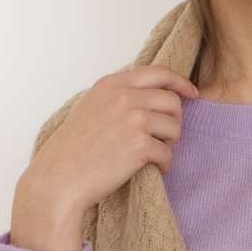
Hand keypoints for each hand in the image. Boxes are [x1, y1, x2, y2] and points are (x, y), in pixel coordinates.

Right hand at [10, 64, 198, 250]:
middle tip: (162, 139)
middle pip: (172, 101)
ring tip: (153, 155)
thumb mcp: (93, 107)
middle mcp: (124, 96)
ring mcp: (133, 119)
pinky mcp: (140, 145)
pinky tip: (153, 169)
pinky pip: (168, 153)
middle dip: (173, 121)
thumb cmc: (73, 150)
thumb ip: (120, 96)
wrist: (59, 179)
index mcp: (112, 83)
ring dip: (170, 143)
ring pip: (175, 126)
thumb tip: (155, 96)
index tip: (192, 93)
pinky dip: (164, 164)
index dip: (181, 82)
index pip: (159, 72)